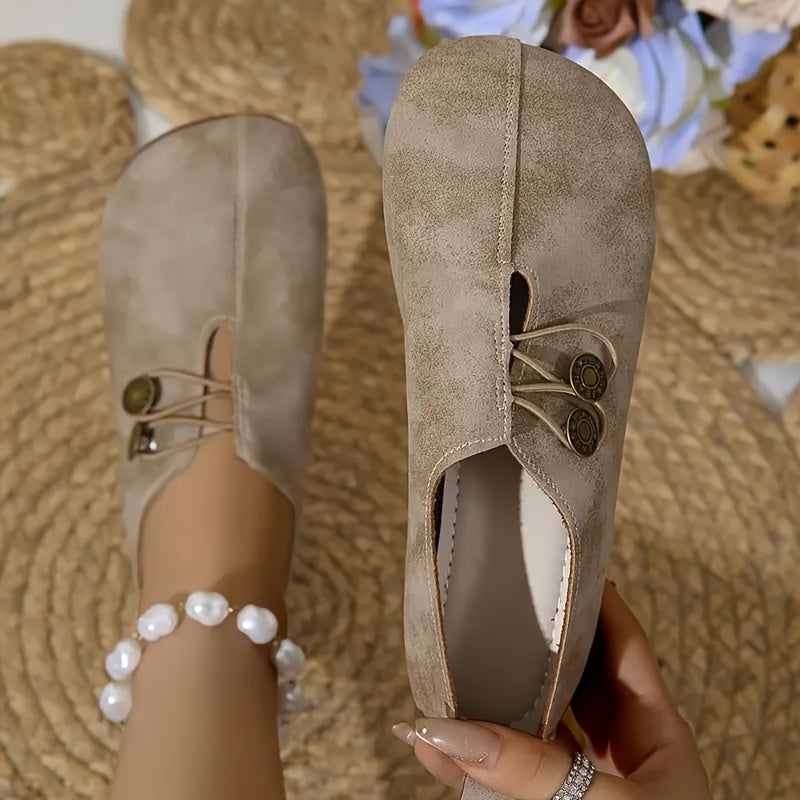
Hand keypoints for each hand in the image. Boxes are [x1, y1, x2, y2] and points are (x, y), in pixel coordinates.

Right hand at [393, 583, 711, 798]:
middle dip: (524, 649)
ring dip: (485, 710)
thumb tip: (450, 729)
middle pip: (566, 677)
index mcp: (656, 730)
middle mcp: (619, 749)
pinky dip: (469, 766)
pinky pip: (505, 778)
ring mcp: (583, 782)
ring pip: (529, 728)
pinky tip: (435, 751)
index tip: (554, 560)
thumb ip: (532, 770)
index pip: (621, 641)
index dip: (593, 598)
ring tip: (441, 682)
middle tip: (482, 613)